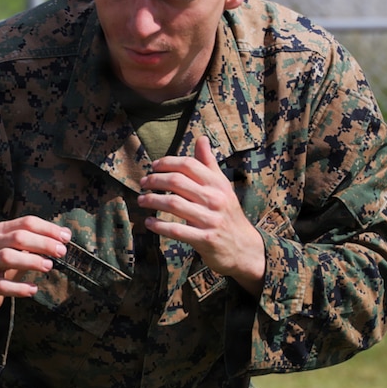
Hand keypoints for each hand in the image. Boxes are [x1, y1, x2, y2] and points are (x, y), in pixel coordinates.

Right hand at [0, 216, 70, 316]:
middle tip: (61, 252)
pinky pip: (0, 285)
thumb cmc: (1, 268)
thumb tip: (66, 234)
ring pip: (7, 257)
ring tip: (49, 266)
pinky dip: (18, 287)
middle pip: (17, 237)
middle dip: (43, 243)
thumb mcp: (17, 252)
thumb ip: (37, 243)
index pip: (26, 223)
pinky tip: (33, 290)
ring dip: (31, 261)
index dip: (48, 229)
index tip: (66, 238)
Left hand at [138, 136, 265, 294]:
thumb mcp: (222, 187)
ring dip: (152, 200)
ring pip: (173, 204)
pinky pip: (176, 230)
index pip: (189, 164)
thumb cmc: (228, 213)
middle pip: (177, 181)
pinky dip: (159, 225)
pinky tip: (149, 222)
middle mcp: (215, 199)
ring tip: (141, 200)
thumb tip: (201, 138)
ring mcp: (210, 220)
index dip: (167, 162)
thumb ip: (209, 164)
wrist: (245, 248)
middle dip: (155, 180)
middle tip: (143, 183)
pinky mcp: (205, 240)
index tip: (153, 166)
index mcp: (218, 184)